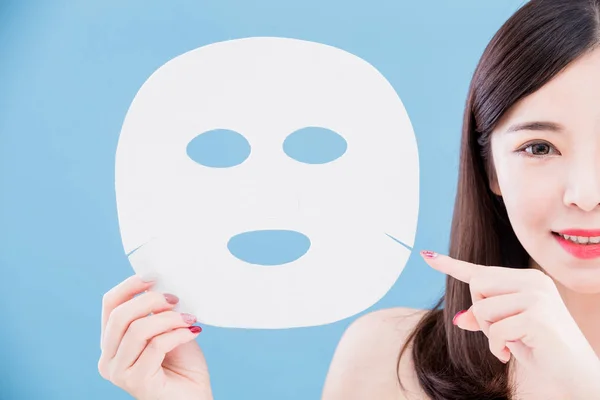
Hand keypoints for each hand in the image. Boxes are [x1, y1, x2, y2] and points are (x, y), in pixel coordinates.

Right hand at [98, 275, 212, 399]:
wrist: (195, 397)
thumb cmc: (183, 365)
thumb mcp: (168, 329)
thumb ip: (158, 311)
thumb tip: (161, 284)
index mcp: (111, 342)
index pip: (109, 305)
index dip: (130, 286)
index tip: (154, 276)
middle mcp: (107, 359)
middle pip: (120, 316)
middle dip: (150, 301)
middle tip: (176, 300)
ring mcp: (119, 372)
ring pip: (137, 330)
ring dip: (168, 319)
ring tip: (189, 319)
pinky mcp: (136, 382)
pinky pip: (155, 347)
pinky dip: (176, 335)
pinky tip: (192, 333)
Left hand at [420, 251, 599, 395]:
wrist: (575, 375)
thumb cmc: (541, 349)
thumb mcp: (506, 331)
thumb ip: (484, 319)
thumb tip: (457, 317)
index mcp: (526, 279)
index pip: (482, 270)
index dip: (451, 265)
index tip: (426, 255)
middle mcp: (533, 281)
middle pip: (477, 285)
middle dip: (479, 313)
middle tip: (500, 333)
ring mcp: (537, 297)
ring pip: (482, 307)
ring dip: (488, 333)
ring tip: (509, 343)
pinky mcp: (537, 317)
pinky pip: (494, 330)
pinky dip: (496, 347)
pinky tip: (510, 353)